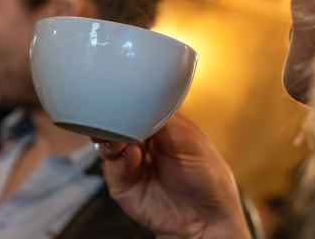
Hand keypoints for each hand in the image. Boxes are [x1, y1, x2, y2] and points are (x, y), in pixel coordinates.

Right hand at [94, 113, 250, 238]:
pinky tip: (131, 156)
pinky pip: (110, 166)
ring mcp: (129, 161)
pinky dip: (117, 159)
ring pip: (107, 141)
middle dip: (114, 118)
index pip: (138, 105)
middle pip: (117, 121)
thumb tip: (138, 100)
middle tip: (117, 115)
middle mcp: (142, 141)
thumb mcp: (190, 139)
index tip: (127, 95)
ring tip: (123, 138)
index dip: (131, 99)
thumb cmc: (208, 180)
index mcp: (161, 125)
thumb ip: (162, 119)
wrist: (205, 219)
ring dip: (111, 136)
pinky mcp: (120, 182)